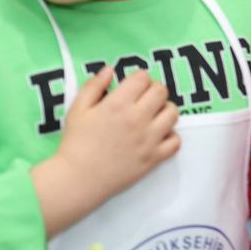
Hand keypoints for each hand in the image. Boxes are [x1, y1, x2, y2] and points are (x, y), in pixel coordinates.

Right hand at [32, 66, 179, 235]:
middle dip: (153, 90)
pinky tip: (157, 136)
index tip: (132, 86)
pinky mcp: (154, 158)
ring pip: (173, 113)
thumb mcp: (77, 109)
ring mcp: (148, 139)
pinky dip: (170, 137)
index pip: (143, 77)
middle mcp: (137, 119)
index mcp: (118, 104)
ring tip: (152, 116)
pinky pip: (176, 141)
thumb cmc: (75, 143)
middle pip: (161, 91)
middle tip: (143, 99)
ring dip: (164, 110)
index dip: (138, 78)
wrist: (77, 179)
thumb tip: (109, 70)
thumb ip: (94, 86)